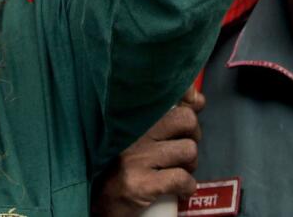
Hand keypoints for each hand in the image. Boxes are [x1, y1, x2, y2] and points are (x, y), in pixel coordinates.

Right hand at [91, 88, 204, 216]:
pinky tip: (178, 191)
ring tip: (175, 171)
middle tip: (180, 151)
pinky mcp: (140, 183)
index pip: (168, 92)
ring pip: (188, 150)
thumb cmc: (117, 164)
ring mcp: (136, 157)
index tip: (192, 103)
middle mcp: (132, 130)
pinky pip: (182, 179)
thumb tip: (198, 99)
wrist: (94, 199)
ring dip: (189, 166)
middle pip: (186, 119)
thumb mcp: (136, 132)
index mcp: (130, 114)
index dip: (188, 98)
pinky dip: (187, 188)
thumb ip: (166, 113)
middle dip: (192, 137)